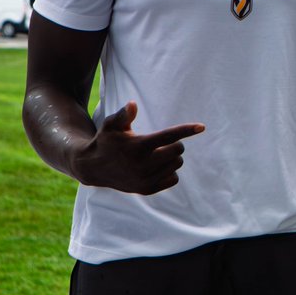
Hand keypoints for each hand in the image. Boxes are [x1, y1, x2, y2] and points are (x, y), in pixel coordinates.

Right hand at [70, 102, 204, 194]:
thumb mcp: (111, 125)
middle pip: (178, 151)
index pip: (169, 137)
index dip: (186, 130)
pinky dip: (170, 171)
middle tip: (163, 144)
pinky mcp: (146, 190)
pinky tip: (157, 167)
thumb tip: (133, 104)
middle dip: (176, 144)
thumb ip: (124, 114)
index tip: (202, 127)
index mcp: (137, 146)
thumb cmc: (106, 140)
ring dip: (172, 158)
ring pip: (176, 165)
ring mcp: (144, 179)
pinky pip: (173, 179)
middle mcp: (142, 165)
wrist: (93, 167)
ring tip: (157, 155)